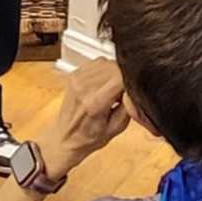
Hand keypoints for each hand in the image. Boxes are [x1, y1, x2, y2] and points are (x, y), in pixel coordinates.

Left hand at [39, 65, 132, 185]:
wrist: (66, 138)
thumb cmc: (89, 137)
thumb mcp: (117, 127)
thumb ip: (129, 107)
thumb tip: (135, 89)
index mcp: (95, 103)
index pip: (120, 77)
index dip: (131, 81)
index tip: (132, 90)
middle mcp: (84, 87)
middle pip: (114, 67)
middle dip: (124, 77)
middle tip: (123, 93)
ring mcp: (77, 79)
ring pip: (107, 62)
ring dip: (114, 73)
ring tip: (113, 90)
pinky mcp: (74, 75)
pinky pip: (97, 63)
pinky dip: (105, 70)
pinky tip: (104, 85)